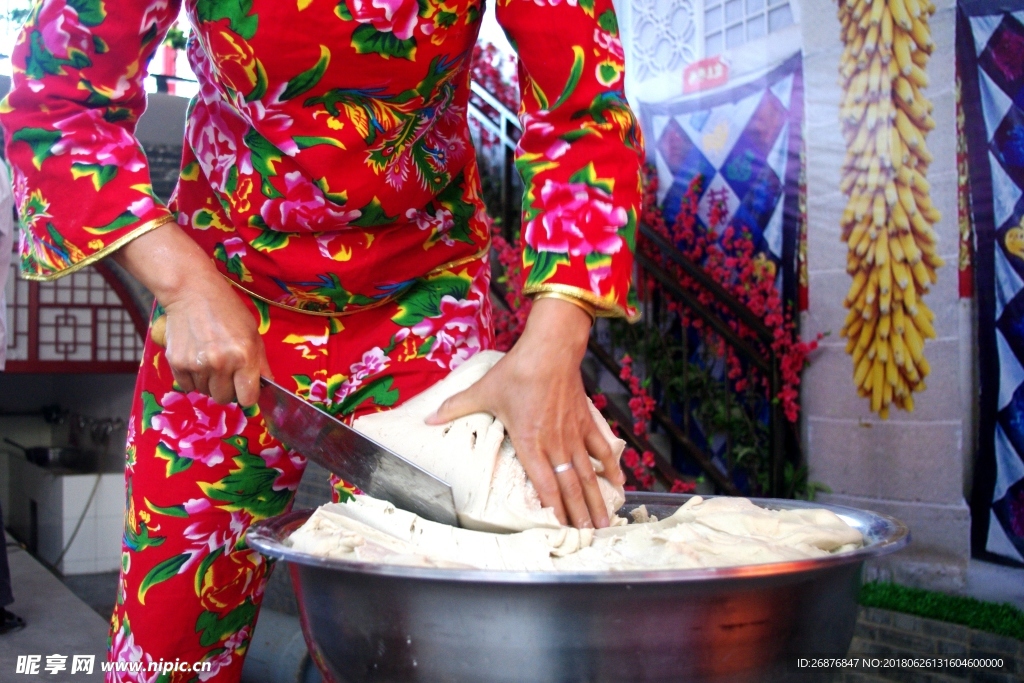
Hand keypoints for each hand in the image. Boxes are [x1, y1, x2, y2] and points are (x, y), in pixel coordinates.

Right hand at [114, 222, 270, 405]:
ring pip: (205, 392)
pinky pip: (187, 386)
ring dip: (209, 382)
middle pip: (224, 398)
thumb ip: (260, 363)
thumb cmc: (227, 310)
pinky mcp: (177, 363)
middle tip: (226, 372)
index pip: (247, 398)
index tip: (245, 388)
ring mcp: (197, 365)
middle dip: (227, 389)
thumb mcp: (252, 333)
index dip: (247, 394)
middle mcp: (220, 364)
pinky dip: (192, 378)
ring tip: (210, 360)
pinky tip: (196, 359)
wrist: (192, 292)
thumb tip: (268, 386)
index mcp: (244, 357)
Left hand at [425, 297, 625, 527]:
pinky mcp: (586, 421)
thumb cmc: (517, 372)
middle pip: (569, 486)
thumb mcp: (483, 391)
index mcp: (530, 442)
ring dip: (596, 499)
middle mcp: (555, 444)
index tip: (560, 529)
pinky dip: (611, 467)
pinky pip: (601, 449)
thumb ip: (456, 407)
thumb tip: (428, 418)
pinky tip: (618, 484)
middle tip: (587, 537)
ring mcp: (573, 434)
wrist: (550, 349)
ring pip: (587, 474)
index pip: (544, 484)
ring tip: (604, 523)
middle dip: (579, 514)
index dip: (553, 509)